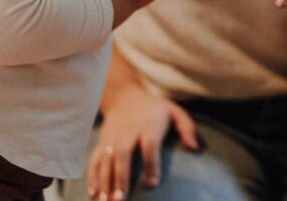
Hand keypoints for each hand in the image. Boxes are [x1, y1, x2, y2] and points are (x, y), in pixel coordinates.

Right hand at [87, 85, 198, 199]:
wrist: (125, 96)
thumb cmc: (155, 109)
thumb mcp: (175, 112)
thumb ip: (187, 128)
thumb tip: (195, 148)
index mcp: (149, 124)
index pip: (149, 144)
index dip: (151, 164)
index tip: (152, 184)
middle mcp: (128, 131)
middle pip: (123, 154)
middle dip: (121, 178)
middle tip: (121, 200)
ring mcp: (113, 137)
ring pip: (106, 160)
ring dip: (104, 182)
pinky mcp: (102, 142)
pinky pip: (94, 160)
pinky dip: (92, 177)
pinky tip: (93, 194)